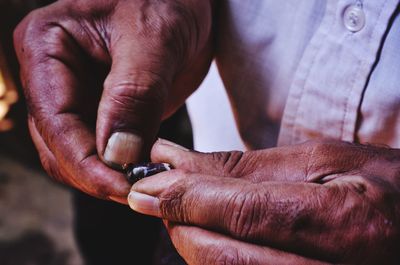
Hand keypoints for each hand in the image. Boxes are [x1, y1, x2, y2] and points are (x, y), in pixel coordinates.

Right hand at [13, 0, 213, 202]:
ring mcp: (76, 95)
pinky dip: (121, 166)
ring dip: (108, 175)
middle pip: (59, 144)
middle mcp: (53, 76)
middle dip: (97, 174)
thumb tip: (118, 154)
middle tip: (140, 189)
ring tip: (146, 181)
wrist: (186, 3)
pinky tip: (145, 170)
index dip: (86, 162)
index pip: (55, 120)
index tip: (123, 185)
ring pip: (77, 153)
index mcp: (47, 46)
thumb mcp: (153, 39)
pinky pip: (103, 149)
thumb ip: (133, 94)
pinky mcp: (102, 111)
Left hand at [128, 139, 399, 263]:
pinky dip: (219, 259)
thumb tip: (178, 162)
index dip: (187, 199)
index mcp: (348, 223)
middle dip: (182, 226)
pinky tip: (216, 236)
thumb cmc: (382, 187)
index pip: (245, 213)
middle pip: (228, 258)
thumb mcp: (323, 160)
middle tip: (163, 197)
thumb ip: (247, 167)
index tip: (147, 187)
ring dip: (196, 245)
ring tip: (191, 213)